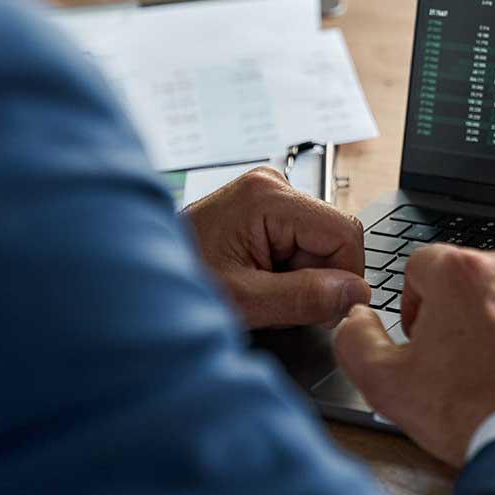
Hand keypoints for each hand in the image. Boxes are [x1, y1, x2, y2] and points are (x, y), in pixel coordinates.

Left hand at [181, 167, 368, 328]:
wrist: (139, 283)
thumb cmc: (181, 285)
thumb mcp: (246, 301)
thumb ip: (305, 297)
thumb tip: (355, 293)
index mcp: (267, 196)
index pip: (344, 232)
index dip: (345, 276)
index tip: (326, 309)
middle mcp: (271, 184)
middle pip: (333, 237)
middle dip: (317, 276)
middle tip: (275, 298)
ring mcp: (267, 194)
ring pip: (320, 243)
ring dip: (302, 275)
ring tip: (260, 288)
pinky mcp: (264, 207)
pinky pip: (302, 241)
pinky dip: (289, 268)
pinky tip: (260, 278)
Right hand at [333, 235, 494, 465]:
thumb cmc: (477, 417)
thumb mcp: (389, 386)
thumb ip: (357, 342)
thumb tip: (355, 319)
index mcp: (460, 274)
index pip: (423, 266)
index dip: (417, 303)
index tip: (426, 334)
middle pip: (474, 266)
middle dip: (464, 301)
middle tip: (464, 349)